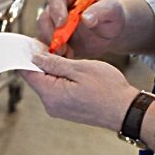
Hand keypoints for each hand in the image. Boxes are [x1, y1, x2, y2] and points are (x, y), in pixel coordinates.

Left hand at [20, 53, 137, 129]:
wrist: (126, 111)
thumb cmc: (109, 90)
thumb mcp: (80, 68)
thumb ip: (54, 62)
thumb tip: (35, 57)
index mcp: (51, 94)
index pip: (27, 72)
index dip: (28, 55)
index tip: (36, 43)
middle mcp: (51, 105)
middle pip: (37, 78)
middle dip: (44, 61)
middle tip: (59, 48)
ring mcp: (59, 109)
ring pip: (48, 83)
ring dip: (55, 70)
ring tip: (72, 60)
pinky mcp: (67, 110)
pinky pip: (57, 91)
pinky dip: (62, 79)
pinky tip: (76, 72)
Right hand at [37, 0, 125, 57]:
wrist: (112, 31)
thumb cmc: (112, 14)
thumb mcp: (111, 9)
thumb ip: (100, 10)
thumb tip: (86, 18)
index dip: (57, 10)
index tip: (62, 23)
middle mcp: (59, 7)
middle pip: (46, 17)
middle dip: (51, 32)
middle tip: (62, 45)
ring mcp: (55, 23)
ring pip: (44, 33)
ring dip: (52, 45)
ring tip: (68, 53)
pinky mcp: (56, 39)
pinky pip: (48, 46)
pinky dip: (53, 53)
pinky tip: (66, 57)